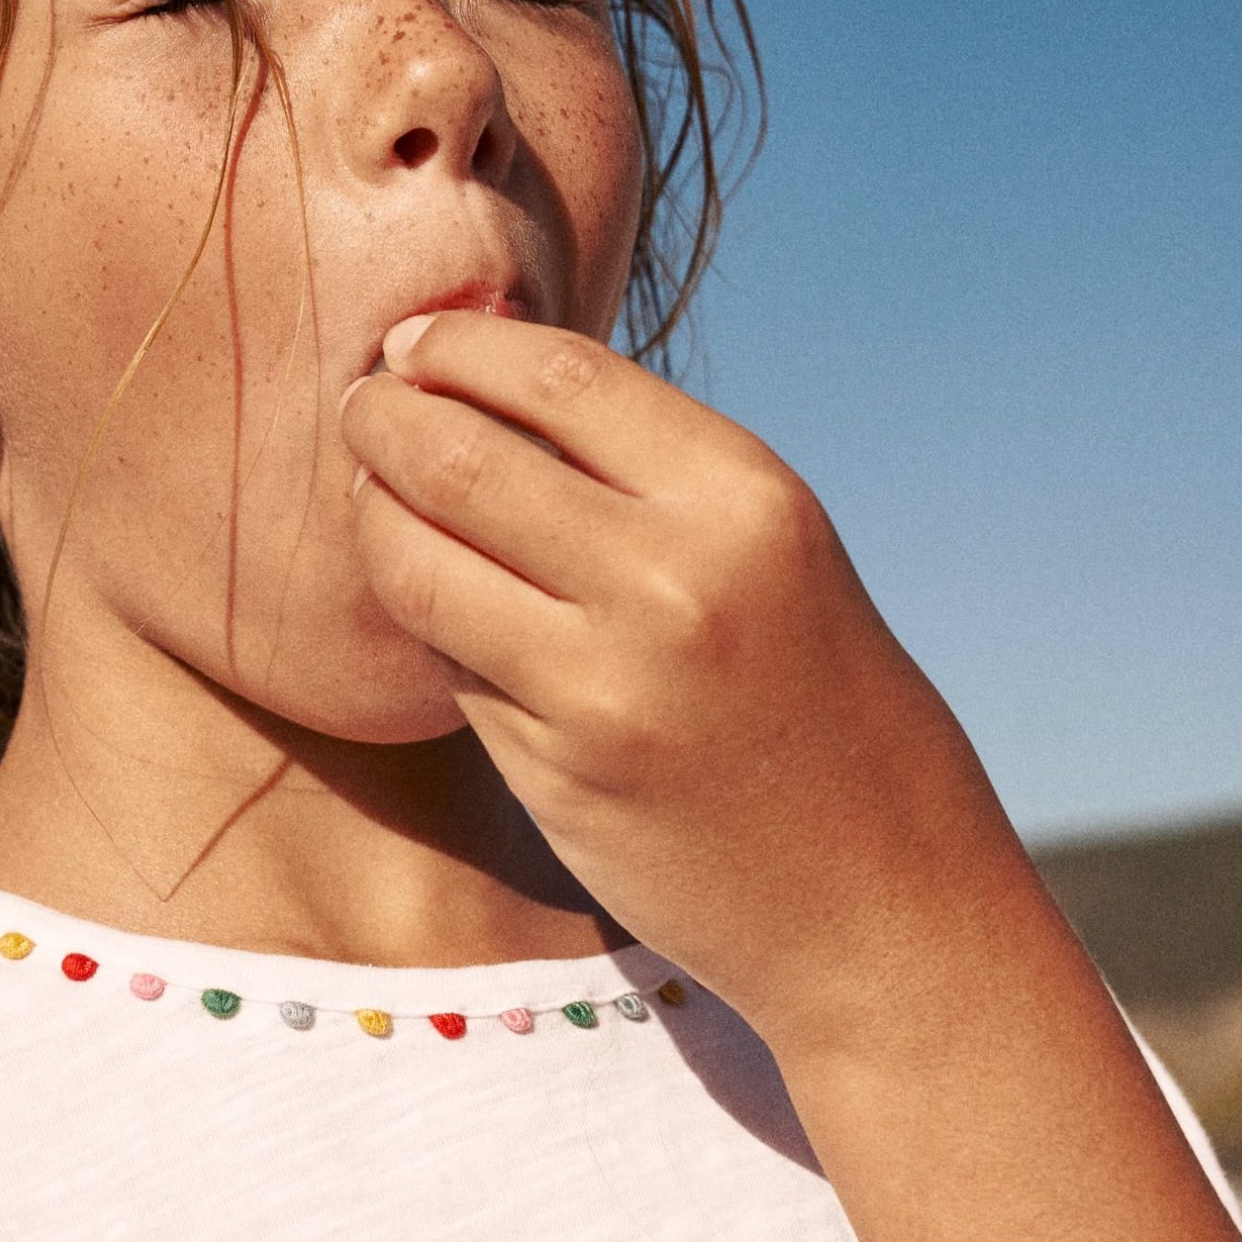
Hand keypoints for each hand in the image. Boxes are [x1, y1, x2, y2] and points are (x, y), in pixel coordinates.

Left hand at [339, 308, 1044, 1060]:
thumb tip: (485, 385)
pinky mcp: (558, 767)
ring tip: (370, 500)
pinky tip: (431, 603)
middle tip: (361, 411)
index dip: (460, 345)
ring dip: (374, 519)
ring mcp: (608, 680)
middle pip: (462, 455)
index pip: (558, 373)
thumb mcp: (770, 553)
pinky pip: (446, 661)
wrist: (879, 899)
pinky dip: (423, 620)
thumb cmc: (817, 709)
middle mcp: (677, 575)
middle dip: (385, 420)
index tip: (412, 342)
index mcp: (744, 495)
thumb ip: (647, 476)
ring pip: (422, 561)